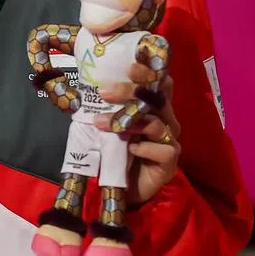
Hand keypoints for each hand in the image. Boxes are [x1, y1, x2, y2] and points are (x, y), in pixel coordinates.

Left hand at [95, 65, 180, 205]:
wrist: (125, 188)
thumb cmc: (117, 152)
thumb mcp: (110, 126)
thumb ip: (106, 109)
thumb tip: (84, 90)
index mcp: (154, 107)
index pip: (157, 82)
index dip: (147, 72)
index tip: (128, 67)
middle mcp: (166, 120)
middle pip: (156, 98)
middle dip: (131, 92)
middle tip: (105, 92)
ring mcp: (169, 140)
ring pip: (156, 123)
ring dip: (127, 121)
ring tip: (101, 123)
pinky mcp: (170, 161)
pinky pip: (162, 150)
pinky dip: (144, 148)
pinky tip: (130, 150)